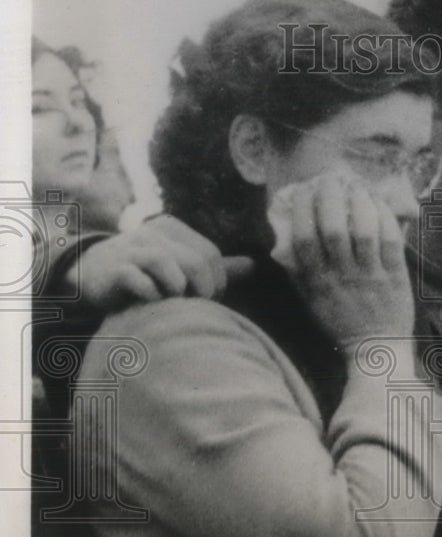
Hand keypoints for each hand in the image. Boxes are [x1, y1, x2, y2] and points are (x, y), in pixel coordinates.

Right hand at [75, 215, 250, 310]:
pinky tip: (149, 302)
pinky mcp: (114, 270)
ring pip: (170, 269)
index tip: (206, 300)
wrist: (92, 275)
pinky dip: (151, 297)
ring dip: (176, 293)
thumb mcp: (180, 263)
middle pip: (196, 263)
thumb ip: (216, 266)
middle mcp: (153, 233)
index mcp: (173, 228)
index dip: (216, 283)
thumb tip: (254, 264)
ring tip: (170, 303)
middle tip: (193, 307)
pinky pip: (141, 282)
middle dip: (202, 291)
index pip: (211, 255)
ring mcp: (131, 249)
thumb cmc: (146, 272)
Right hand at [271, 175, 414, 350]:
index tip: (303, 190)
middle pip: (332, 228)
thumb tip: (282, 240)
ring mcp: (370, 276)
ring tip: (358, 187)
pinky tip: (380, 204)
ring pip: (363, 230)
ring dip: (360, 202)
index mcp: (317, 282)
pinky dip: (385, 217)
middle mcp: (342, 276)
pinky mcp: (395, 276)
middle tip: (332, 179)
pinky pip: (391, 240)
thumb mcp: (310, 301)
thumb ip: (296, 273)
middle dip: (330, 197)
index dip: (302, 209)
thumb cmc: (340, 323)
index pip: (303, 238)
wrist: (376, 349)